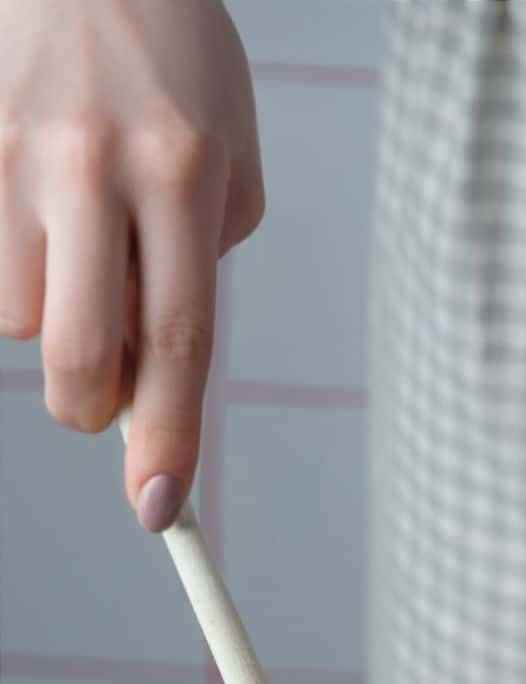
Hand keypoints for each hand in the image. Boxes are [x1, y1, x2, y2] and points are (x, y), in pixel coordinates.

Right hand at [0, 0, 262, 530]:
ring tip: (75, 230)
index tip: (158, 510)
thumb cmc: (168, 56)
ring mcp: (13, 156)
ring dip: (51, 312)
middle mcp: (94, 166)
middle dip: (92, 409)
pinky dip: (13, 266)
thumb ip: (204, 258)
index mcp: (182, 172)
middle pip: (80, 360)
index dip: (168, 441)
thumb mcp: (230, 149)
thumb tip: (155, 364)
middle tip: (106, 390)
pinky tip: (37, 203)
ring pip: (19, 321)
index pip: (179, 342)